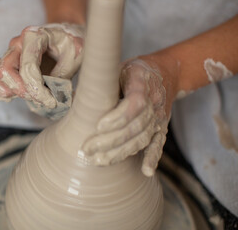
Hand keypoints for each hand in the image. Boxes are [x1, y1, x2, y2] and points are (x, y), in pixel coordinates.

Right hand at [0, 23, 83, 107]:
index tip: (52, 101)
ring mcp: (8, 53)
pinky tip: (15, 95)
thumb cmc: (71, 45)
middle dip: (23, 91)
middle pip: (5, 71)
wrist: (65, 38)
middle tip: (42, 99)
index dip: (38, 90)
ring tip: (29, 96)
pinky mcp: (3, 64)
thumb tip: (52, 97)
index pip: (28, 68)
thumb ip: (63, 75)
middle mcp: (17, 43)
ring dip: (8, 92)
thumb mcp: (76, 56)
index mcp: (34, 36)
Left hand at [83, 58, 177, 176]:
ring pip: (143, 138)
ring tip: (99, 161)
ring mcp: (160, 116)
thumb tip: (73, 99)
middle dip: (111, 141)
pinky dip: (153, 158)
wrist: (166, 72)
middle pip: (136, 126)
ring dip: (121, 152)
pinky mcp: (162, 127)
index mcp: (142, 82)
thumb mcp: (117, 68)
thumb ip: (101, 83)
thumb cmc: (133, 71)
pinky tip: (146, 171)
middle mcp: (154, 101)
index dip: (118, 117)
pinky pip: (159, 144)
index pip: (134, 103)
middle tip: (87, 150)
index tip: (98, 127)